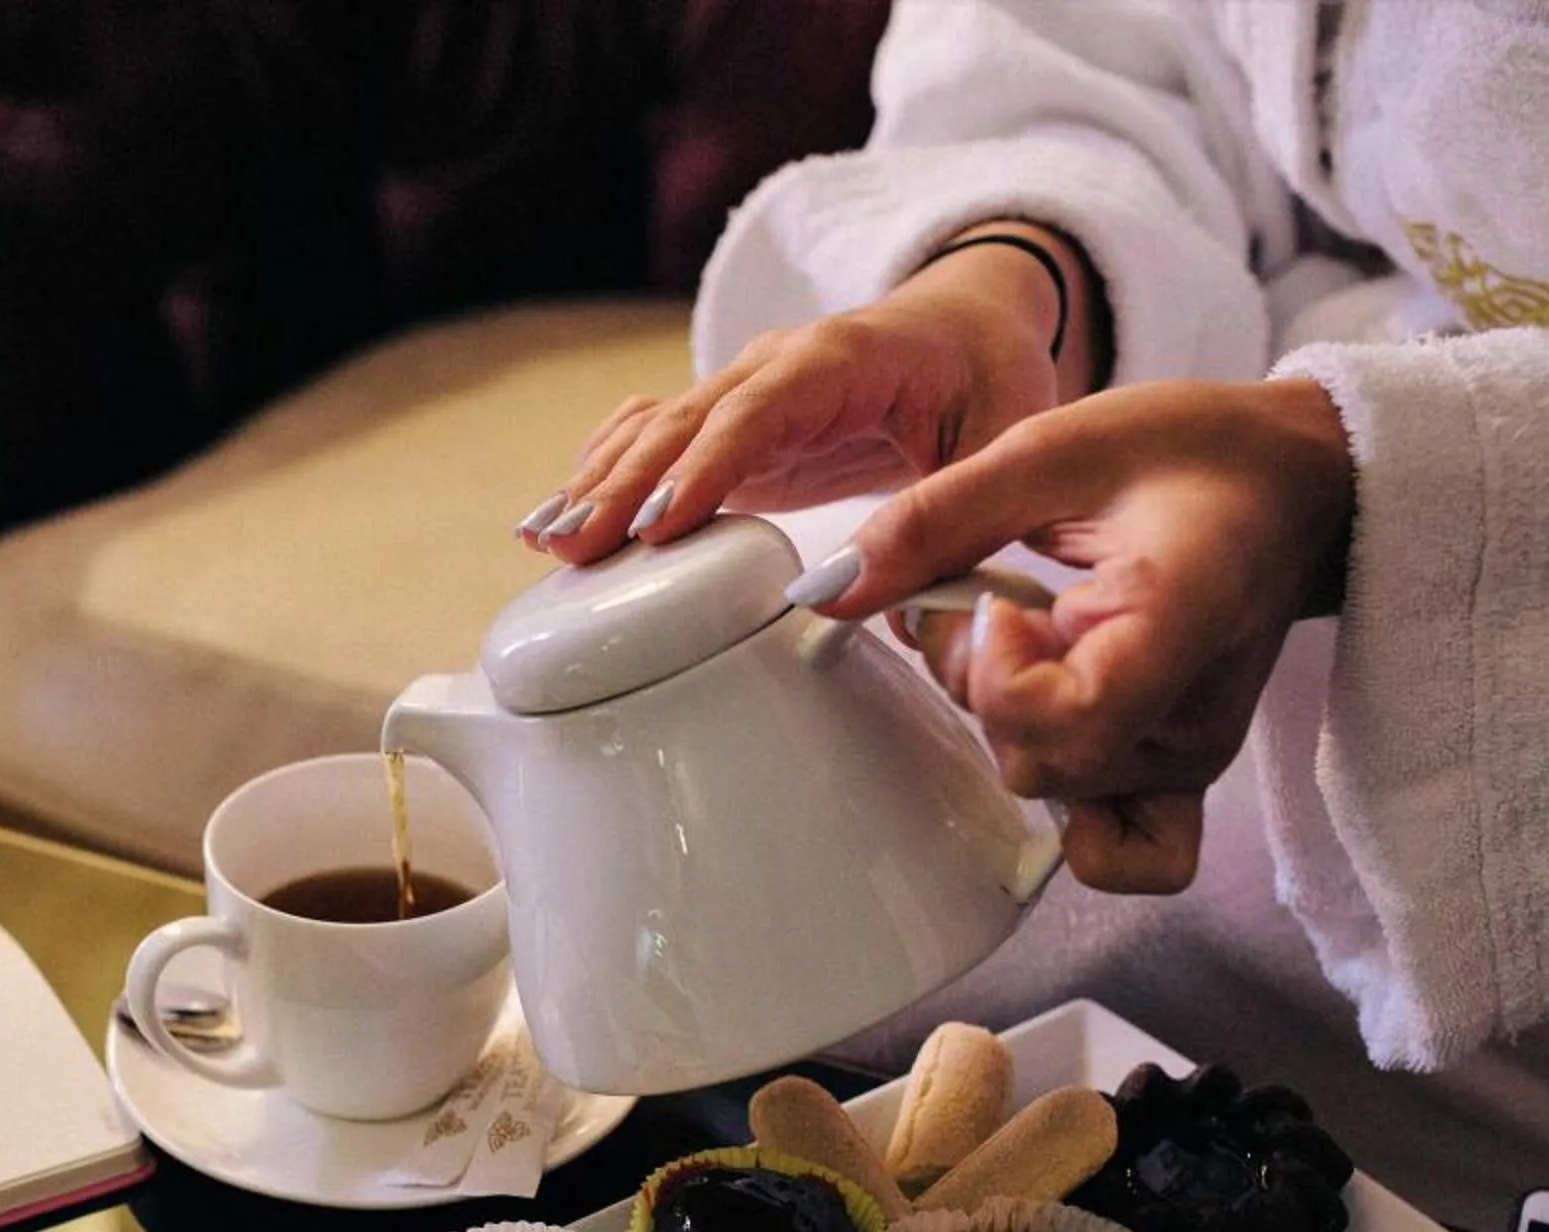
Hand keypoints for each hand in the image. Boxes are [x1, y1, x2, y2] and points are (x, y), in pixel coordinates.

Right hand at [518, 226, 1095, 562]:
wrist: (968, 323)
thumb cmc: (990, 376)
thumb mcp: (1005, 438)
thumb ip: (948, 511)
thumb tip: (857, 591)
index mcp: (842, 358)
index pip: (760, 408)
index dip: (707, 464)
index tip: (661, 523)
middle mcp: (773, 365)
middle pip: (685, 420)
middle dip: (626, 485)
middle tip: (575, 548)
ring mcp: (740, 392)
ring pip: (653, 429)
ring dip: (598, 484)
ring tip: (544, 542)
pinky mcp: (726, 426)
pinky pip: (651, 440)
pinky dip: (602, 475)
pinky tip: (555, 522)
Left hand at [812, 377, 1356, 893]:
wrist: (1296, 483)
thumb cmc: (1195, 452)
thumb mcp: (1054, 449)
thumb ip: (934, 521)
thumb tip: (828, 587)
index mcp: (1177, 620)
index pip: (1067, 719)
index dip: (998, 670)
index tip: (998, 597)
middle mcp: (1191, 714)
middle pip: (1032, 757)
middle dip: (976, 678)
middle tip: (994, 589)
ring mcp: (1190, 757)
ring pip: (1046, 783)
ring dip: (1005, 713)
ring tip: (1034, 627)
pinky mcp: (1182, 777)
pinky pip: (1124, 853)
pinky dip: (1067, 810)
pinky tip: (1047, 725)